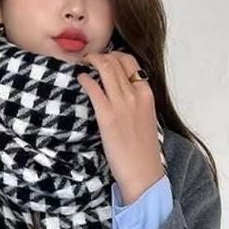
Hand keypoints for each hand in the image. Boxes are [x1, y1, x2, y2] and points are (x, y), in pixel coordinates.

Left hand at [76, 51, 163, 205]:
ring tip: (83, 64)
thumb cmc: (143, 150)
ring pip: (105, 69)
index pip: (131, 62)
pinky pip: (94, 87)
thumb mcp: (147, 119)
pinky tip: (81, 79)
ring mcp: (121, 104)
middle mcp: (136, 95)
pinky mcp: (107, 116)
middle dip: (100, 55)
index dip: (115, 55)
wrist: (143, 173)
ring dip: (91, 62)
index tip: (105, 59)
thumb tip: (123, 93)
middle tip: (89, 59)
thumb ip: (137, 103)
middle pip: (116, 61)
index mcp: (147, 95)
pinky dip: (85, 79)